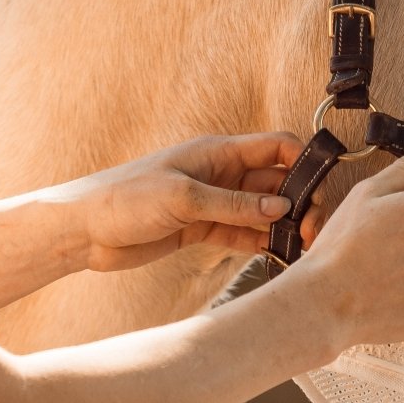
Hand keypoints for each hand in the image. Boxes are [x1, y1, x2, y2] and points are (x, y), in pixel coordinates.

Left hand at [64, 133, 304, 271]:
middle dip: (299, 201)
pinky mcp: (203, 229)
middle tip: (311, 228)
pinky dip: (262, 242)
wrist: (83, 230)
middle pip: (276, 182)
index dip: (302, 160)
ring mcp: (214, 202)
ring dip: (284, 225)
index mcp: (219, 153)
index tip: (319, 186)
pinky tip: (279, 256)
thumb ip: (234, 205)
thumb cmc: (125, 199)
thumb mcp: (183, 198)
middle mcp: (222, 174)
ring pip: (263, 210)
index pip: (276, 146)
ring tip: (302, 246)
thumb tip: (282, 209)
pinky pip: (244, 232)